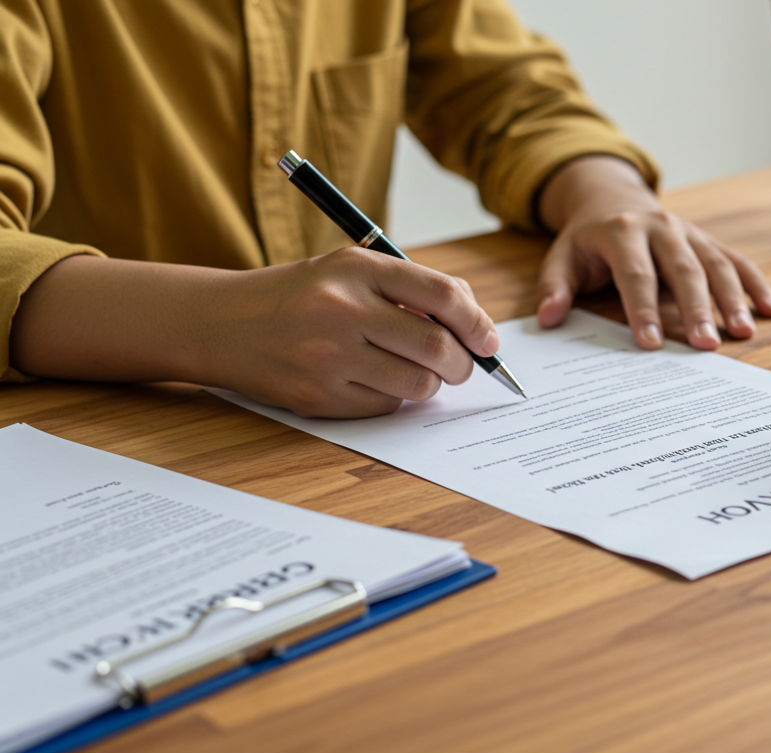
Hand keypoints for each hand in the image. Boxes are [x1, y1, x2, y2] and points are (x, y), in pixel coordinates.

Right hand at [211, 247, 497, 417]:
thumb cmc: (300, 296)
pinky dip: (391, 397)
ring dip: (429, 383)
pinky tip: (369, 380)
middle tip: (461, 366)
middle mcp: (342, 309)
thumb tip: (475, 322)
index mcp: (356, 268)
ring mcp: (328, 357)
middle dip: (463, 363)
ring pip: (417, 383)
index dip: (477, 322)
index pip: (441, 295)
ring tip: (411, 370)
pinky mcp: (317, 396)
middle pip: (436, 347)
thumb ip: (411, 287)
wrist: (220, 324)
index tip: (489, 341)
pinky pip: (385, 406)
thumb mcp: (349, 269)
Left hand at [535, 155, 770, 349]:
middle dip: (697, 309)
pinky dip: (756, 284)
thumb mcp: (563, 256)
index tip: (651, 343)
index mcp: (623, 232)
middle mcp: (661, 228)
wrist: (614, 200)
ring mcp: (690, 234)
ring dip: (733, 300)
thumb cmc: (589, 239)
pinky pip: (737, 261)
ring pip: (716, 265)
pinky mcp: (708, 241)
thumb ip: (555, 287)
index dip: (644, 309)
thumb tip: (549, 317)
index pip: (636, 274)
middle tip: (706, 345)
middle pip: (683, 271)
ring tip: (743, 332)